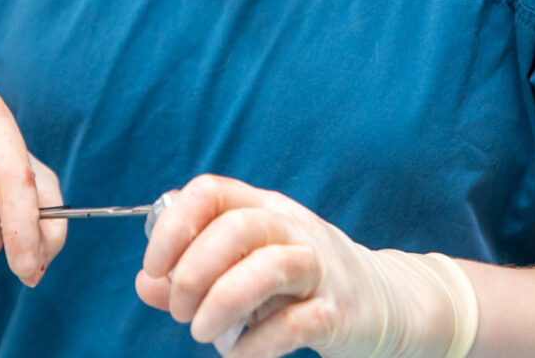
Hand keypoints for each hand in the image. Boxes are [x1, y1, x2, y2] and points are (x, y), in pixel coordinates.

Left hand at [136, 175, 476, 357]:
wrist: (387, 301)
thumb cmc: (302, 283)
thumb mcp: (249, 267)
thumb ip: (195, 273)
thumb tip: (147, 283)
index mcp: (264, 208)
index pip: (212, 192)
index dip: (174, 227)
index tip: (155, 268)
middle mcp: (291, 228)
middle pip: (236, 228)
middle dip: (193, 273)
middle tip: (181, 311)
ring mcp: (319, 267)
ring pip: (268, 267)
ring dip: (222, 303)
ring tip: (202, 332)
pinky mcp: (338, 311)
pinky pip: (294, 323)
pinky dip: (256, 345)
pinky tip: (238, 355)